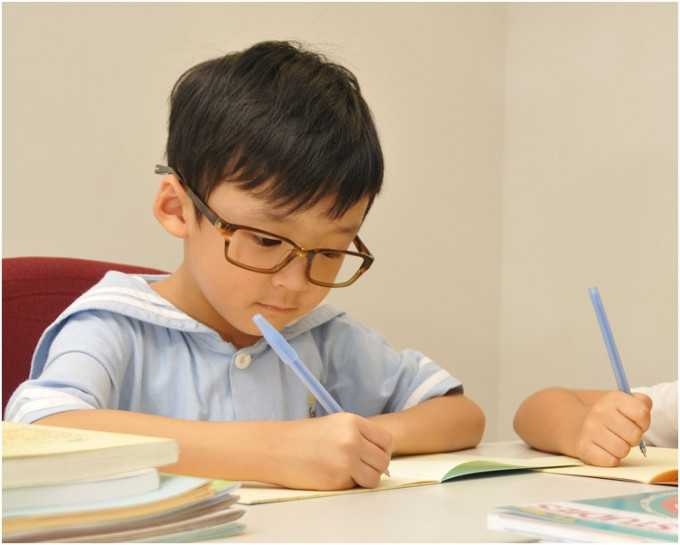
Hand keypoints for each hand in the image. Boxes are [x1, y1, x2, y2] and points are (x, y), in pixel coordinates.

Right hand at [271, 412, 392, 489]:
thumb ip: (358, 435)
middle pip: (383, 460)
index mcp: (352, 422)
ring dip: (365, 478)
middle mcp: (352, 439)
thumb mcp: (334, 424)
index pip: (386, 439)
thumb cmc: (302, 437)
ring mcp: (346, 460)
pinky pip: (357, 486)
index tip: (371, 454)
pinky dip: (349, 485)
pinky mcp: (337, 479)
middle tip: (359, 466)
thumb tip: (380, 453)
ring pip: (375, 477)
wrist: (275, 448)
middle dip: (375, 466)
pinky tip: (333, 476)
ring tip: (346, 472)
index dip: (382, 449)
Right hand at [572, 391, 651, 466]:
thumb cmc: (608, 416)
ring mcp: (589, 430)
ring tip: (614, 442)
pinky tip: (605, 450)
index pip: (641, 413)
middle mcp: (599, 412)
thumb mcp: (623, 403)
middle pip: (635, 435)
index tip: (635, 422)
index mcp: (612, 399)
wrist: (577, 424)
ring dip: (622, 450)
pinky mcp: (584, 447)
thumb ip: (641, 402)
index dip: (643, 422)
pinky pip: (610, 461)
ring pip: (623, 450)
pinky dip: (611, 459)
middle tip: (624, 435)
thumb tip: (645, 410)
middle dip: (633, 438)